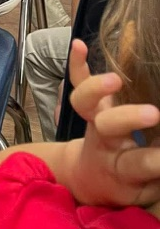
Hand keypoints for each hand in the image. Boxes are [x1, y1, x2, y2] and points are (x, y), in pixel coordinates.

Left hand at [63, 39, 159, 208]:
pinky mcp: (88, 105)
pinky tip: (78, 44)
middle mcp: (105, 143)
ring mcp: (93, 120)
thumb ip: (157, 170)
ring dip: (97, 89)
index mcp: (125, 170)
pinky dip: (77, 64)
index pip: (141, 164)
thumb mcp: (149, 184)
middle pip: (109, 129)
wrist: (93, 178)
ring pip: (85, 104)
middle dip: (129, 119)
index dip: (155, 160)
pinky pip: (76, 82)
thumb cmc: (133, 181)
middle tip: (155, 113)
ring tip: (115, 79)